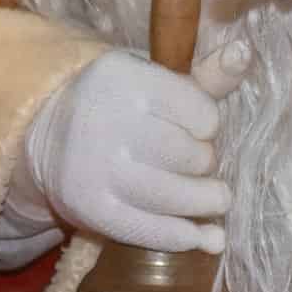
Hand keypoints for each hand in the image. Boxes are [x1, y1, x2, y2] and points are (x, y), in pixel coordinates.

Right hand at [14, 48, 232, 255]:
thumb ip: (203, 76)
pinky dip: (185, 236)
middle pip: (188, 155)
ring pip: (174, 196)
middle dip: (206, 164)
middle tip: (203, 165)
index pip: (199, 111)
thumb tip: (243, 52)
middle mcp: (104, 120)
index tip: (199, 130)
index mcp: (121, 77)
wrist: (48, 140)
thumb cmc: (118, 108)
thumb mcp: (152, 82)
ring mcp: (94, 168)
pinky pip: (151, 230)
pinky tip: (205, 238)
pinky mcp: (90, 209)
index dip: (208, 125)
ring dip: (206, 203)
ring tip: (216, 201)